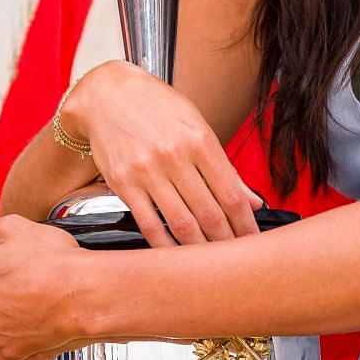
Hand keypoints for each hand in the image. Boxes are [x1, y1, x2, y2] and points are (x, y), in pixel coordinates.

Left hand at [0, 215, 93, 359]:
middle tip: (26, 278)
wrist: (85, 293)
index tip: (13, 258)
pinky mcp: (11, 351)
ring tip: (35, 300)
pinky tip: (29, 328)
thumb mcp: (11, 225)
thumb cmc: (54, 261)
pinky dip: (14, 343)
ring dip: (7, 314)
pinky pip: (4, 352)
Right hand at [58, 59, 261, 247]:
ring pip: (181, 223)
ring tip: (212, 264)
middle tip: (237, 260)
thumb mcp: (197, 125)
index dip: (246, 224)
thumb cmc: (157, 107)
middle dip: (227, 242)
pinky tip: (177, 259)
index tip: (253, 242)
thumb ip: (224, 166)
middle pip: (209, 213)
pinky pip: (148, 224)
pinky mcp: (123, 184)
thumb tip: (252, 200)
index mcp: (200, 140)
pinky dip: (165, 247)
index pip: (231, 194)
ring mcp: (147, 172)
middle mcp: (175, 156)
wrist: (106, 95)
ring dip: (200, 249)